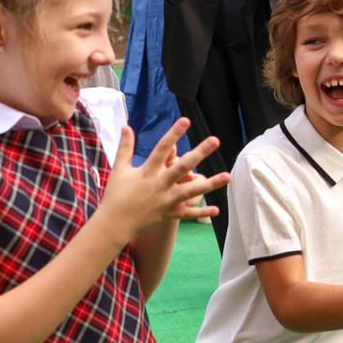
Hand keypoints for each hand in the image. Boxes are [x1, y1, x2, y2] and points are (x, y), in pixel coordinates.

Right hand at [97, 119, 225, 236]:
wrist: (114, 223)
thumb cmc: (116, 194)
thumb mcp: (119, 169)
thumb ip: (125, 147)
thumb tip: (127, 126)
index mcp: (147, 171)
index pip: (163, 148)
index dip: (174, 133)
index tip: (186, 120)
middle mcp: (159, 185)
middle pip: (183, 166)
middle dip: (199, 153)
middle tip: (215, 140)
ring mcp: (166, 200)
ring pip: (192, 191)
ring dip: (210, 184)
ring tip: (227, 176)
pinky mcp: (169, 213)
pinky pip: (188, 213)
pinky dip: (202, 212)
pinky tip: (217, 209)